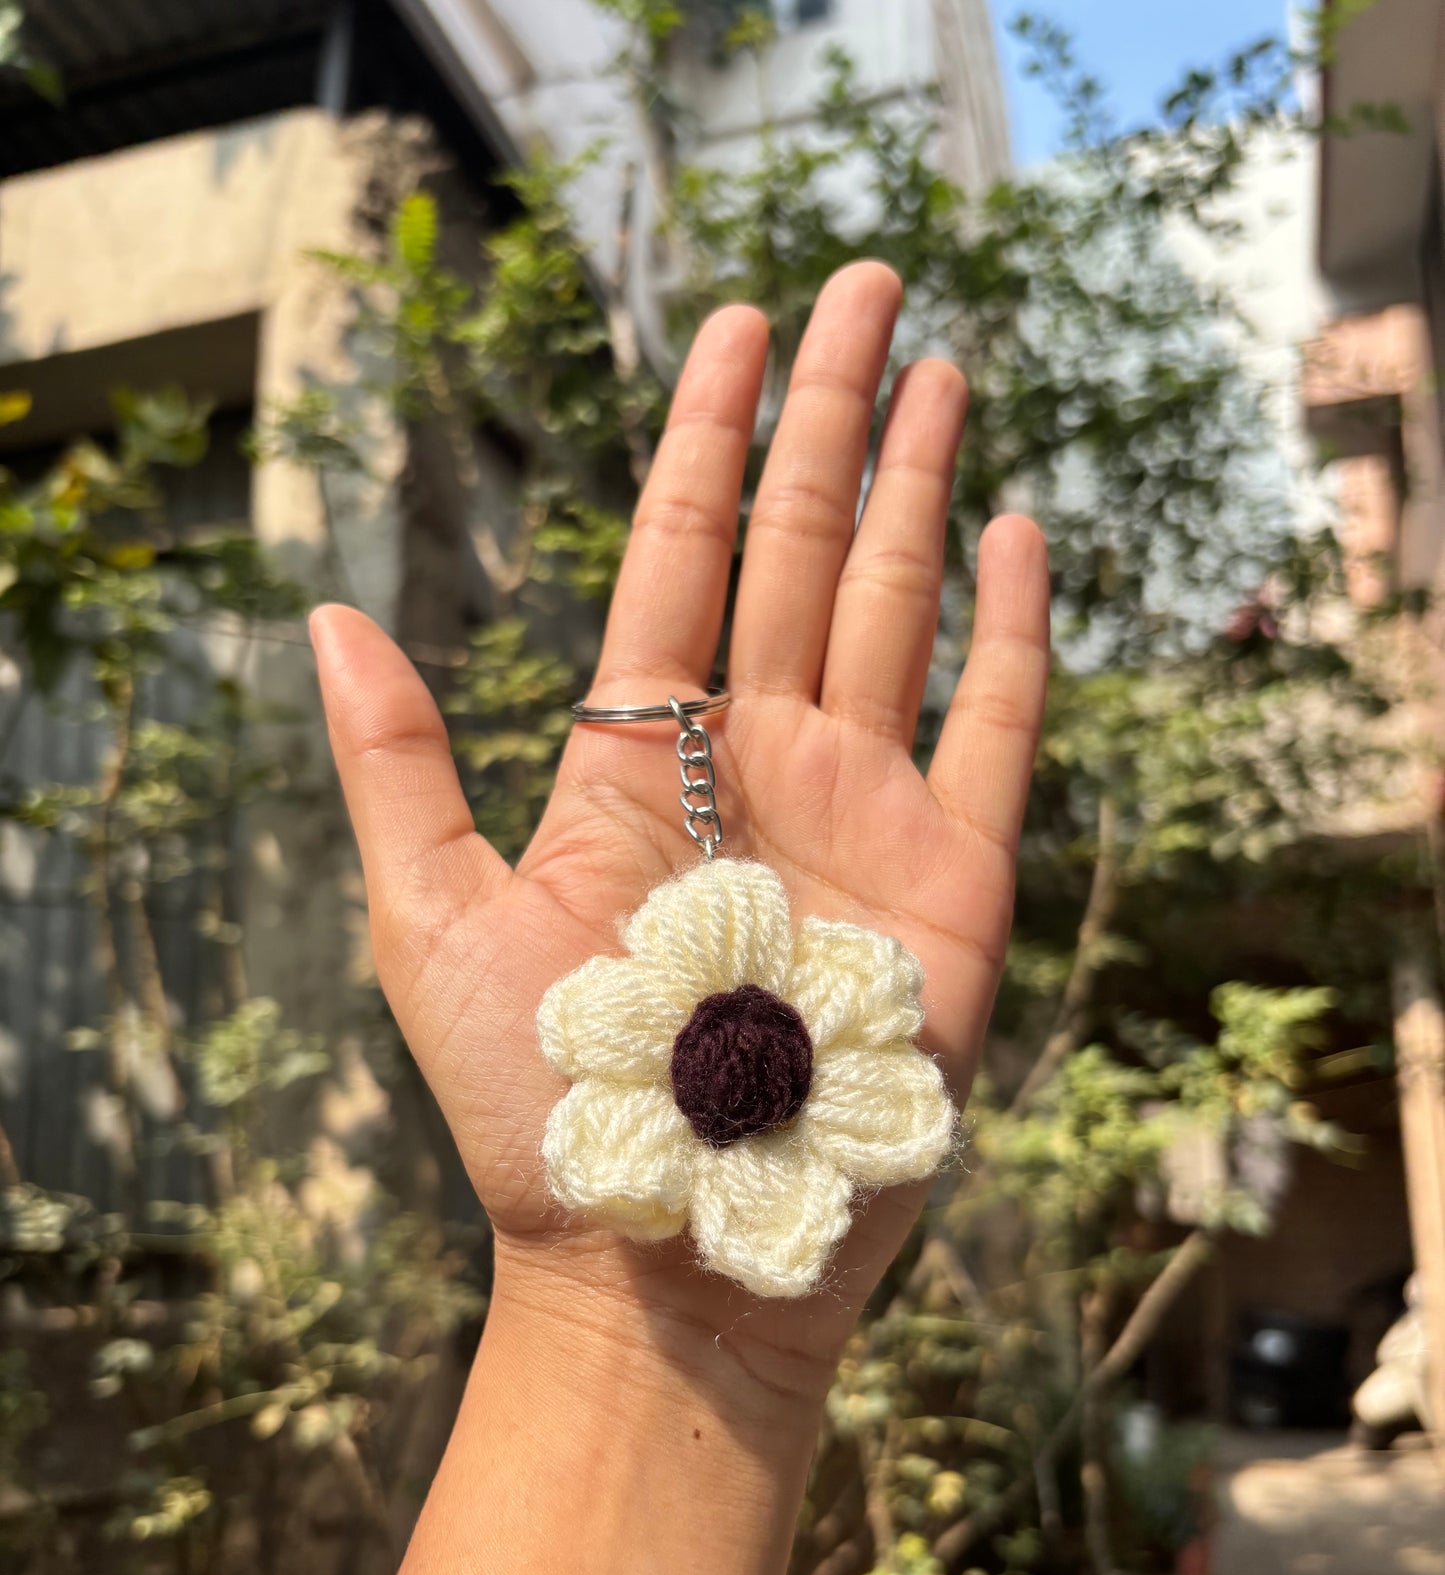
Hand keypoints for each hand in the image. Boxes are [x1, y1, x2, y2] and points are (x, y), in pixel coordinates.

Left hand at [310, 263, 1048, 1379]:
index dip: (706, 439)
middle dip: (832, 415)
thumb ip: (397, 769)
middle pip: (801, 551)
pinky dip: (1010, 637)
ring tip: (943, 370)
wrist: (670, 1247)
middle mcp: (759, 766)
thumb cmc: (544, 1107)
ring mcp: (863, 816)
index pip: (680, 558)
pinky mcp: (953, 885)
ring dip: (919, 489)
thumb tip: (325, 618)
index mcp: (641, 761)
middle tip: (868, 283)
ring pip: (898, 612)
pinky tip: (1013, 536)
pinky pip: (993, 732)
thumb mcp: (432, 924)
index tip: (734, 327)